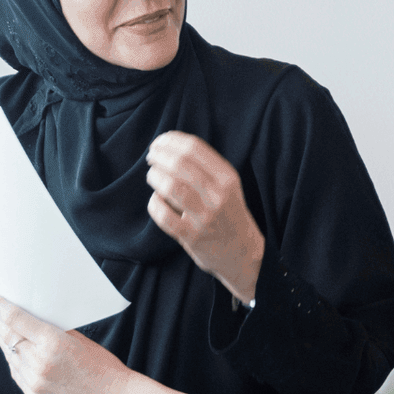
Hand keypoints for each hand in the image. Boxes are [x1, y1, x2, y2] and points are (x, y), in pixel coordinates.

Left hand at [0, 293, 132, 393]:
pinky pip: (16, 372)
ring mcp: (34, 382)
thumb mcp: (78, 339)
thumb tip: (29, 318)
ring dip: (1, 339)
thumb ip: (51, 329)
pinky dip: (12, 359)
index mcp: (53, 343)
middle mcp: (40, 363)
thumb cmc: (101, 367)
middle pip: (7, 336)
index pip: (16, 320)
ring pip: (8, 355)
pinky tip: (9, 349)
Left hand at [146, 132, 264, 303]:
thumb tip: (169, 146)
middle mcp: (218, 195)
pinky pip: (164, 215)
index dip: (171, 141)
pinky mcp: (192, 236)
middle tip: (151, 156)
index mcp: (227, 178)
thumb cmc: (228, 212)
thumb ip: (204, 167)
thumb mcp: (227, 185)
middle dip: (159, 156)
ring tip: (152, 175)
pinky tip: (155, 200)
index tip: (160, 142)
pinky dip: (154, 204)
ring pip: (170, 187)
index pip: (194, 148)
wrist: (242, 252)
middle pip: (180, 164)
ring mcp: (205, 217)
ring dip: (155, 176)